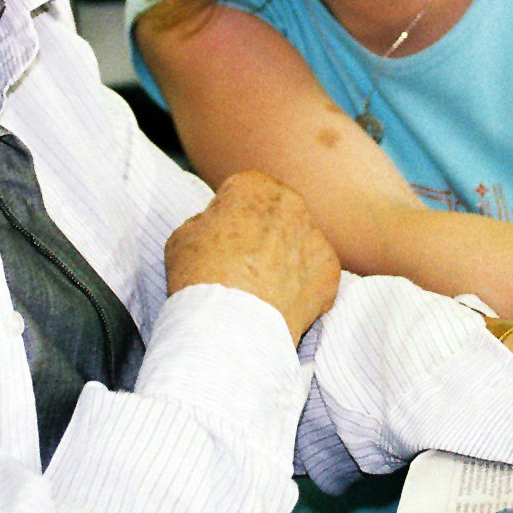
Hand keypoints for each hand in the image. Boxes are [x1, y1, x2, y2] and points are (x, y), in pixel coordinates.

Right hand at [165, 170, 341, 345]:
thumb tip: (215, 227)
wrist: (231, 326)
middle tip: (241, 265)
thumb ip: (205, 222)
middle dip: (263, 234)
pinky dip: (301, 288)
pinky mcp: (330, 272)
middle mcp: (291, 203)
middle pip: (276, 214)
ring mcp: (315, 237)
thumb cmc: (200, 277)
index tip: (221, 240)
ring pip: (298, 243)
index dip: (229, 217)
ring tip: (258, 290)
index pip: (243, 192)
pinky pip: (314, 275)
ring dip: (284, 259)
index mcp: (253, 186)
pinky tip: (278, 304)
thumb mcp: (182, 237)